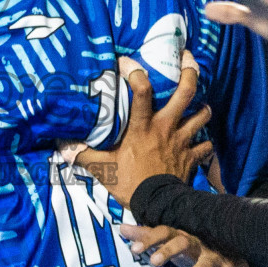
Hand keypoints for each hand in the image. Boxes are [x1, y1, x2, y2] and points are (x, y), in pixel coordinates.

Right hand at [76, 53, 213, 202]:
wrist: (158, 206)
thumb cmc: (130, 184)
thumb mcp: (102, 168)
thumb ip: (83, 154)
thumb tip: (62, 146)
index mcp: (142, 127)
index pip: (142, 92)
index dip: (136, 73)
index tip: (128, 62)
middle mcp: (165, 128)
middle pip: (185, 93)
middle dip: (190, 73)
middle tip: (188, 59)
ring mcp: (182, 141)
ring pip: (201, 115)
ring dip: (202, 108)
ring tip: (200, 104)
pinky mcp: (191, 156)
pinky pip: (205, 145)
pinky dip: (205, 142)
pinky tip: (201, 141)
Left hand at [119, 224, 249, 266]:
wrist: (234, 250)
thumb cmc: (193, 247)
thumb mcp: (172, 241)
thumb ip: (147, 235)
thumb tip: (121, 228)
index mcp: (181, 235)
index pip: (164, 231)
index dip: (149, 238)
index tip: (133, 249)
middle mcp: (198, 243)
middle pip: (183, 243)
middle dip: (169, 250)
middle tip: (153, 262)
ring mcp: (214, 259)